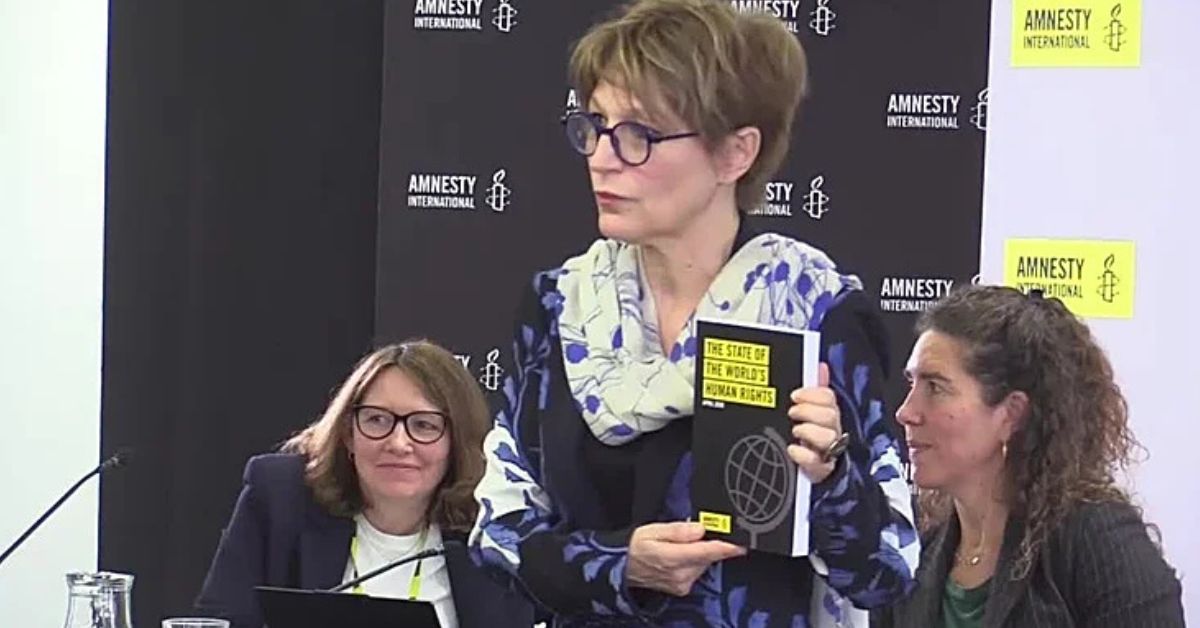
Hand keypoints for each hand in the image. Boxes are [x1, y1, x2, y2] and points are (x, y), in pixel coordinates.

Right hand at [626, 522, 745, 596]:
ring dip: (700, 553)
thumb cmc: (636, 547)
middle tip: (694, 533)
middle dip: (708, 543)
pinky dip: (695, 562)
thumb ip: (678, 530)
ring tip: (681, 546)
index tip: (741, 545)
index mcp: (672, 558)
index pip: (706, 552)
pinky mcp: (682, 588)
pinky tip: (681, 556)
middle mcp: (680, 574)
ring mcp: (682, 583)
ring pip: (704, 564)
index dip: (726, 548)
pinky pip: (697, 571)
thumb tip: (699, 529)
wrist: (623, 569)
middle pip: (708, 557)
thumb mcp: (653, 530)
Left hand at [787, 363, 843, 483]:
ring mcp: (829, 451)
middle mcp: (833, 430)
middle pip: (830, 415)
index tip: (795, 396)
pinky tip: (793, 449)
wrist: (811, 469)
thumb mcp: (812, 411)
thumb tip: (820, 366)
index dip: (812, 394)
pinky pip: (816, 462)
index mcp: (830, 413)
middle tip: (792, 413)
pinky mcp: (821, 469)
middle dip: (808, 411)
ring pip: (828, 437)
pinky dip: (802, 454)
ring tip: (795, 431)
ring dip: (808, 431)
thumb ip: (815, 391)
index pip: (829, 397)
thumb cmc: (810, 437)